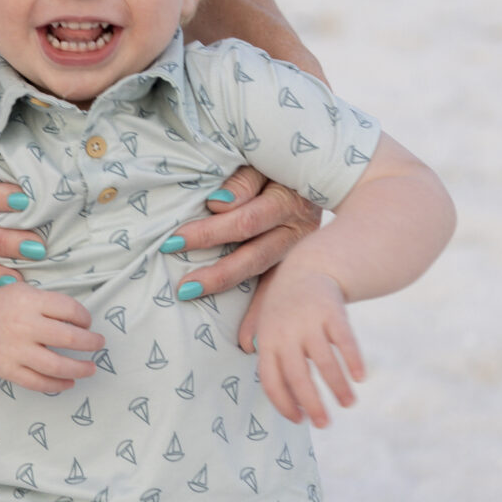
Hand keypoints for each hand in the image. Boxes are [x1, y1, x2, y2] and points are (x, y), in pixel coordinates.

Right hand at [0, 283, 103, 395]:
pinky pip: (37, 382)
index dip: (85, 317)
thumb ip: (50, 303)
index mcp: (29, 301)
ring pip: (56, 365)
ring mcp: (14, 350)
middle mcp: (22, 325)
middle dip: (90, 343)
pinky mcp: (7, 370)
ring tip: (91, 368)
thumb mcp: (24, 291)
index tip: (88, 323)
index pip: (69, 309)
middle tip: (99, 344)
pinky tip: (69, 382)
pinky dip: (57, 384)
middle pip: (68, 338)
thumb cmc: (3, 306)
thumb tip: (83, 322)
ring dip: (80, 368)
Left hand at [169, 166, 324, 348]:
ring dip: (233, 290)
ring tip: (205, 308)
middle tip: (183, 287)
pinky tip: (247, 342)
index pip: (247, 218)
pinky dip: (261, 314)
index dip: (213, 229)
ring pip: (263, 272)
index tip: (175, 241)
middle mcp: (298, 226)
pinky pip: (277, 290)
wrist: (326, 165)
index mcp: (287, 198)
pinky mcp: (296, 260)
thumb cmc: (276, 159)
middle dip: (217, 272)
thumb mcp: (260, 160)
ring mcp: (299, 246)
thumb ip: (242, 180)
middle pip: (253, 252)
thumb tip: (217, 204)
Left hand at [250, 259, 365, 428]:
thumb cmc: (285, 303)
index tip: (300, 420)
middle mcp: (286, 332)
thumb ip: (263, 353)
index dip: (285, 404)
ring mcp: (310, 321)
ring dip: (338, 388)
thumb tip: (270, 385)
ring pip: (324, 362)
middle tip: (325, 425)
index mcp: (267, 340)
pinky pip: (344, 341)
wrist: (309, 265)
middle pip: (297, 377)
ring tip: (348, 404)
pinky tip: (361, 378)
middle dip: (312, 404)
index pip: (271, 380)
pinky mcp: (333, 311)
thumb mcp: (266, 323)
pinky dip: (353, 361)